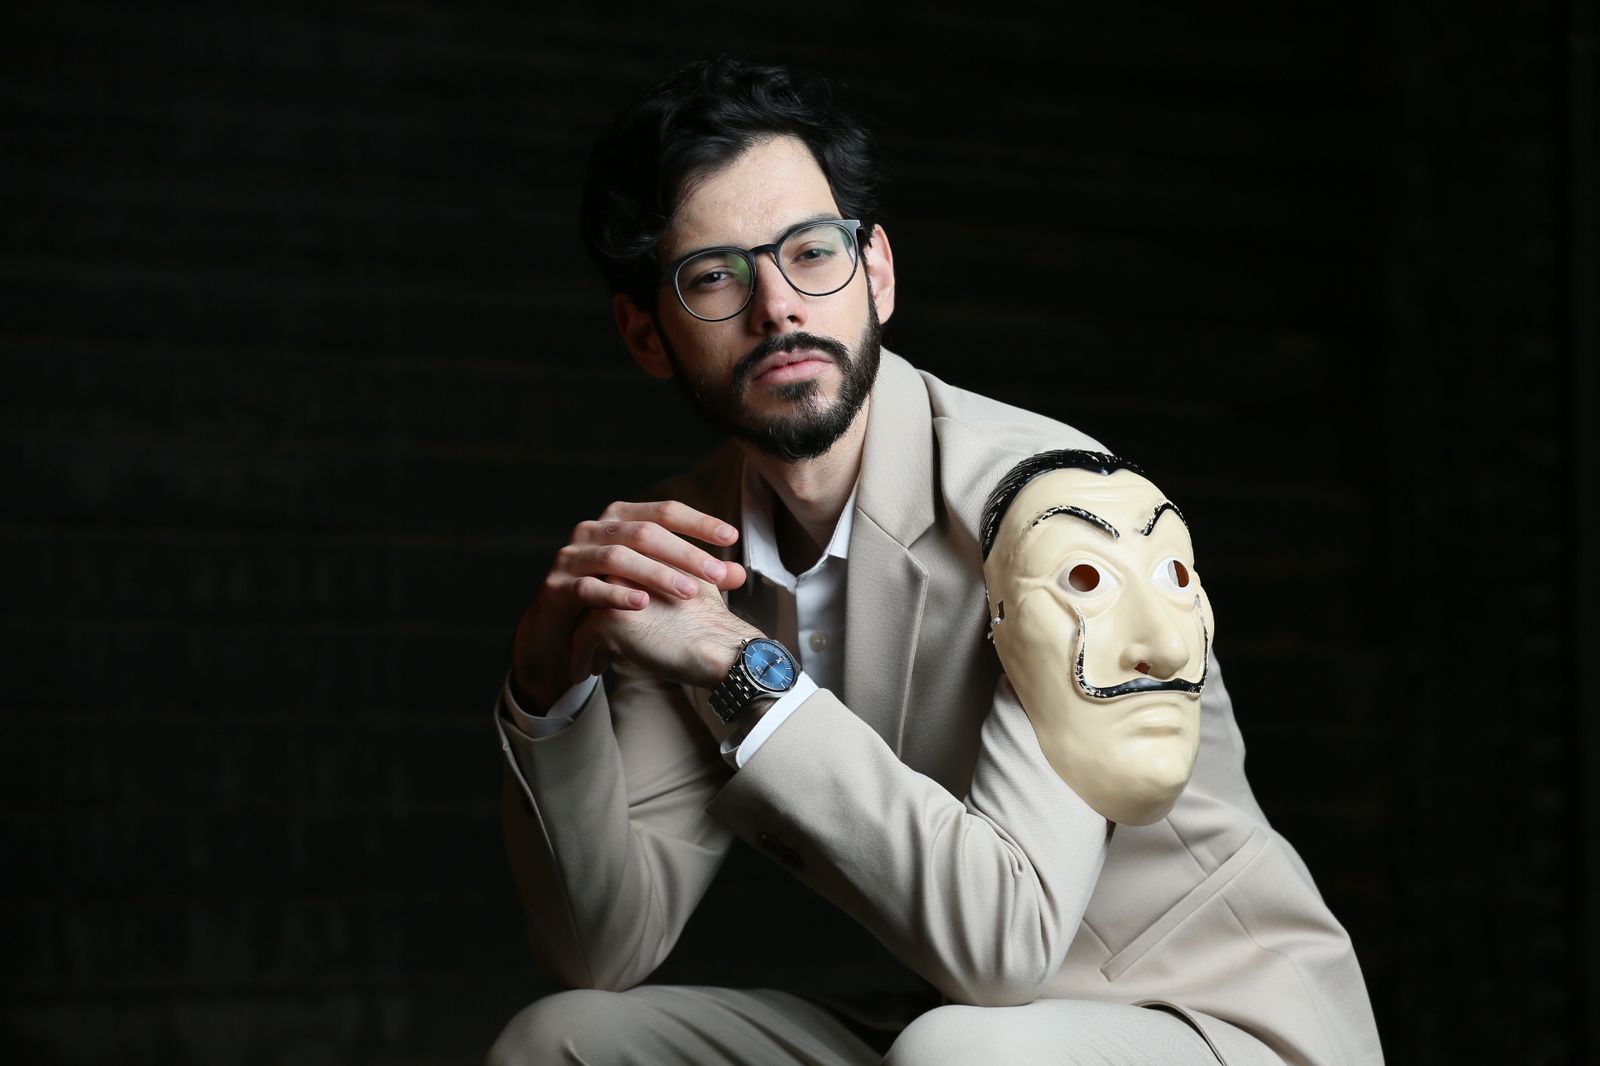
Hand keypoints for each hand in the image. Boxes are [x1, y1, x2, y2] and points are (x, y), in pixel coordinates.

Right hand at [510, 500, 746, 710]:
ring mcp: (570, 557)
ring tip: (689, 593)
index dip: (698, 522)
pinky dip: (616, 595)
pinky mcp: (555, 588)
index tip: (731, 537)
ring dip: (656, 574)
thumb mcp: (655, 583)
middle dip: (685, 553)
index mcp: (619, 518)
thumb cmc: (614, 598)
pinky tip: (643, 605)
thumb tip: (738, 574)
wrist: (559, 631)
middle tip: (717, 575)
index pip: (664, 511)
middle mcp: (592, 530)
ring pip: (617, 558)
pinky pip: (587, 588)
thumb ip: (693, 577)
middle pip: (644, 532)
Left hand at [570, 576, 763, 692]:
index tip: (610, 619)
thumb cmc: (712, 621)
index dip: (608, 597)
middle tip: (589, 640)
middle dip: (588, 617)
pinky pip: (580, 641)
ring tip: (589, 659)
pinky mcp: (606, 620)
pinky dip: (580, 659)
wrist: (720, 647)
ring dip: (581, 639)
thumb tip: (666, 579)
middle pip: (592, 590)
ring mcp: (612, 590)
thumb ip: (675, 571)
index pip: (611, 572)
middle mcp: (624, 563)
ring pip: (581, 615)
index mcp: (644, 551)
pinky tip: (585, 674)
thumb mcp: (696, 581)